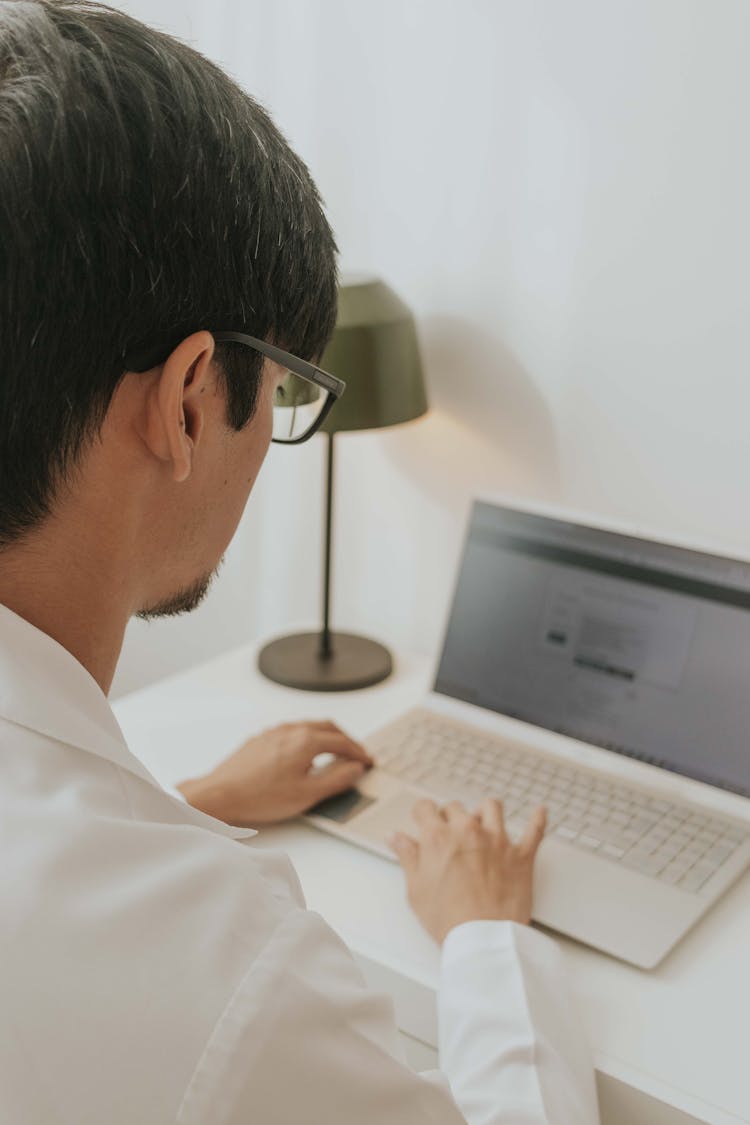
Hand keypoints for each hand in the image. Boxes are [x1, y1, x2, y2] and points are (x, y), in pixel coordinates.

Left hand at [177, 720, 372, 826]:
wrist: (220, 794)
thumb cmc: (259, 796)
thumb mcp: (307, 795)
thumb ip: (336, 780)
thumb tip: (354, 769)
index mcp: (306, 740)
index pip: (342, 741)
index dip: (358, 752)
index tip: (366, 760)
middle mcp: (290, 730)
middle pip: (327, 727)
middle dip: (345, 739)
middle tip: (355, 753)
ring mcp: (274, 732)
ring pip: (308, 726)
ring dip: (325, 736)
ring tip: (332, 752)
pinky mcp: (261, 739)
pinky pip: (291, 731)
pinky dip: (306, 738)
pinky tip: (302, 754)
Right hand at [390, 797, 546, 943]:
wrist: (484, 939)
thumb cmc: (449, 919)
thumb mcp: (416, 889)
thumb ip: (407, 856)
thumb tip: (396, 838)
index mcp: (438, 837)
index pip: (425, 807)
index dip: (422, 814)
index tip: (423, 820)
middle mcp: (468, 831)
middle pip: (456, 807)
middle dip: (450, 816)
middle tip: (449, 833)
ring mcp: (497, 840)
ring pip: (492, 807)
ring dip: (484, 812)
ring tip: (482, 821)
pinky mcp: (520, 855)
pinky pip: (534, 830)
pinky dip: (537, 819)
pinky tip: (539, 812)